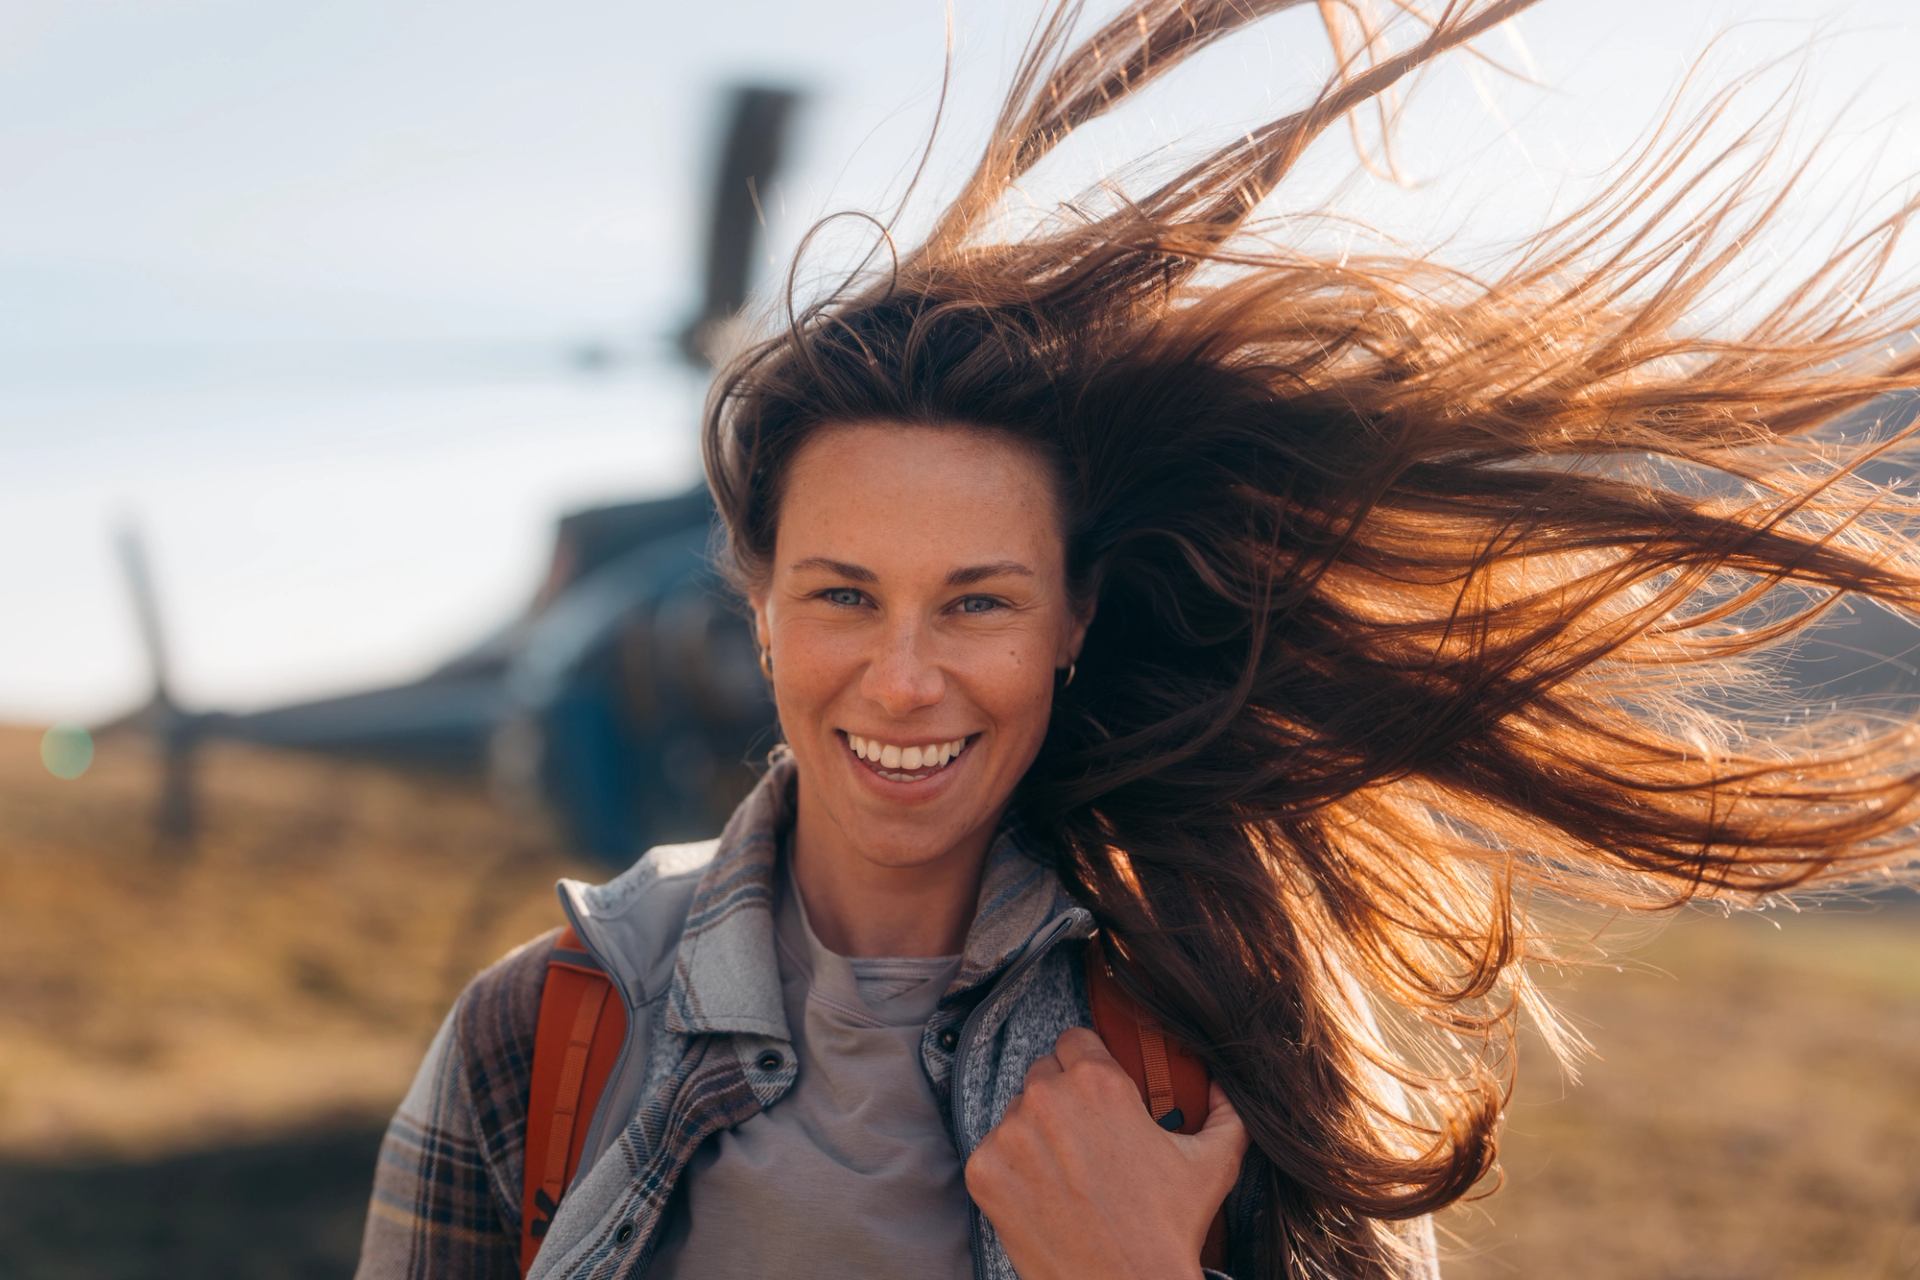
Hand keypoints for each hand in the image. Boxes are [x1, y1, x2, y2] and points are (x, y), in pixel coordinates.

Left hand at [963, 1026, 1247, 1279]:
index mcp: (1098, 1082)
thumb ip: (1226, 1111)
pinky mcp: (984, 1171)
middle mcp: (1047, 1097)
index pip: (1075, 1040)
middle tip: (1084, 1141)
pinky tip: (1040, 1196)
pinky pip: (990, 1151)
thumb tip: (1222, 1082)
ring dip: (1034, 1133)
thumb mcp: (1215, 1163)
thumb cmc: (1170, 1228)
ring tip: (1065, 1174)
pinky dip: (1010, 1170)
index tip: (1095, 1096)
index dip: (1088, 1065)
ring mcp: (1009, 1134)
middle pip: (1043, 1073)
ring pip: (1015, 1112)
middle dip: (1062, 1099)